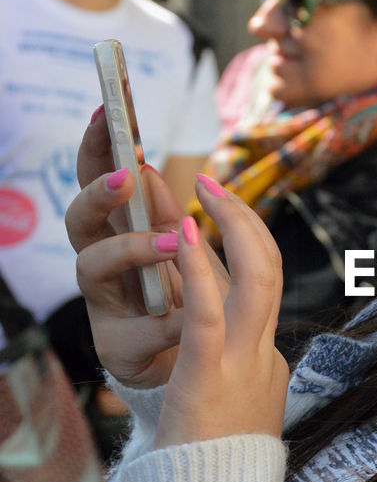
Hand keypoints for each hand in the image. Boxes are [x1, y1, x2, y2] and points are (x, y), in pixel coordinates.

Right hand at [65, 109, 227, 388]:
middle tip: (129, 179)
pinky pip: (136, 327)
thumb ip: (163, 212)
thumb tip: (148, 169)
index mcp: (118, 230)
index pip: (97, 180)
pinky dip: (164, 317)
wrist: (192, 369)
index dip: (95, 148)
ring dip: (130, 249)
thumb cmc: (181, 299)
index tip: (104, 112)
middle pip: (78, 218)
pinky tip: (188, 312)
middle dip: (98, 193)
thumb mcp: (179, 249)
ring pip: (91, 266)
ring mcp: (104, 303)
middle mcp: (102, 262)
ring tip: (173, 242)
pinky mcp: (118, 345)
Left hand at [154, 178, 288, 447]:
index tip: (221, 219)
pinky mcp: (209, 377)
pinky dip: (202, 269)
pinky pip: (209, 312)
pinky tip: (184, 235)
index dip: (245, 247)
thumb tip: (240, 364)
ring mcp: (243, 365)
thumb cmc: (217, 477)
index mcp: (268, 364)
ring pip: (256, 277)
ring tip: (205, 187)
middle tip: (216, 184)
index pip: (264, 293)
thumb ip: (241, 383)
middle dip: (247, 220)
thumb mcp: (239, 419)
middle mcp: (264, 355)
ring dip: (232, 224)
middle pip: (271, 271)